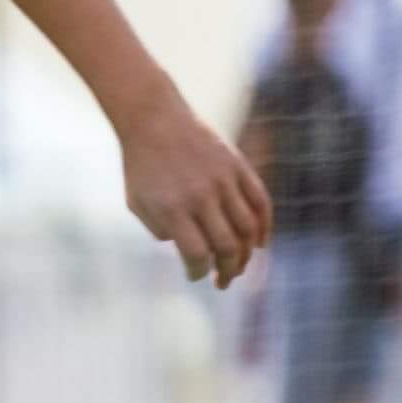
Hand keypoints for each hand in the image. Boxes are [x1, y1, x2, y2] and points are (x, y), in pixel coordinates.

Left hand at [119, 102, 271, 289]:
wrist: (155, 121)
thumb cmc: (141, 166)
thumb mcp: (138, 203)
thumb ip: (160, 229)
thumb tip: (193, 250)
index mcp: (172, 209)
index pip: (196, 253)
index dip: (199, 271)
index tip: (197, 277)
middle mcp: (202, 197)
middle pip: (227, 245)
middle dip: (228, 270)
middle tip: (224, 282)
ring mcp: (223, 181)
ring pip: (248, 227)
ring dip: (247, 253)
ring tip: (240, 266)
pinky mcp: (238, 167)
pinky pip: (260, 201)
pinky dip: (264, 225)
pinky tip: (260, 243)